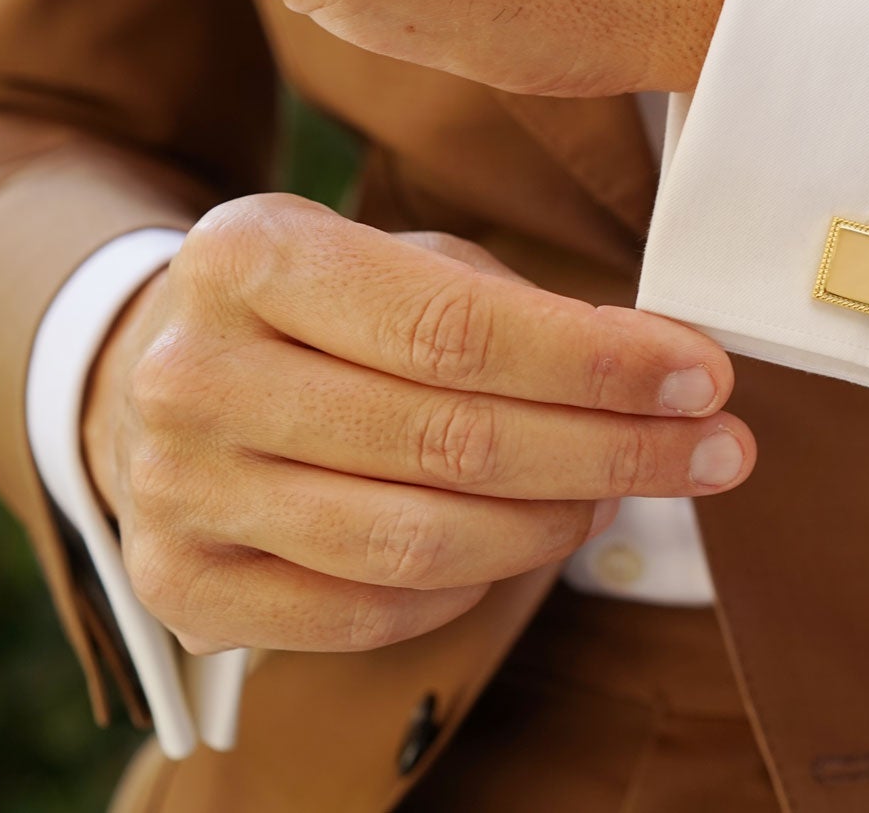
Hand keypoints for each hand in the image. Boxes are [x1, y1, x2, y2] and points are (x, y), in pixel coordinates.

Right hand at [81, 194, 752, 653]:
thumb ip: (524, 309)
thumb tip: (667, 370)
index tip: (705, 377)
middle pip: (451, 441)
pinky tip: (520, 540)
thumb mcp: (403, 262)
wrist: (153, 375)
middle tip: (715, 451)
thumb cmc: (319, 312)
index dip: (599, 364)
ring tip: (622, 493)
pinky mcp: (182, 585)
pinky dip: (471, 586)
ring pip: (419, 541)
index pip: (456, 329)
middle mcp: (195, 375)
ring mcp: (177, 490)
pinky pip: (372, 611)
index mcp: (252, 257)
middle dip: (614, 450)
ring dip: (555, 525)